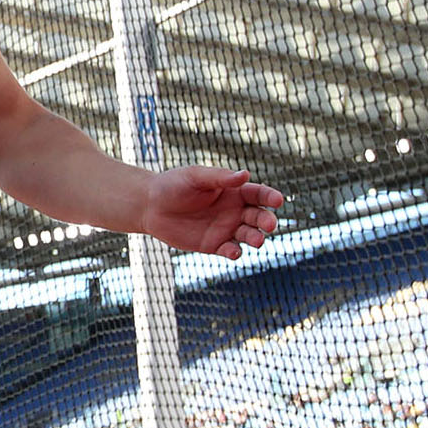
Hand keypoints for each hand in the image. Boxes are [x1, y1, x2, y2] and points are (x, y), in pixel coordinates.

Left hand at [140, 167, 284, 259]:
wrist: (150, 206)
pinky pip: (229, 250)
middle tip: (269, 225)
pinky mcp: (213, 245)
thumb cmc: (173, 185)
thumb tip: (245, 175)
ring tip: (257, 240)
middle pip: (258, 216)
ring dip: (255, 238)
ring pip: (248, 235)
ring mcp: (225, 229)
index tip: (278, 200)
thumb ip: (220, 178)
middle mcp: (234, 211)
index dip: (269, 197)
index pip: (258, 194)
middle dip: (266, 221)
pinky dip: (234, 252)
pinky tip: (234, 252)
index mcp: (234, 191)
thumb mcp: (196, 176)